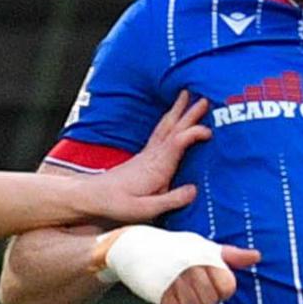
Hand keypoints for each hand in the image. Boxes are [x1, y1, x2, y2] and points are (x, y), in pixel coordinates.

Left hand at [78, 91, 209, 221]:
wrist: (93, 196)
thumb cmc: (117, 203)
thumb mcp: (145, 209)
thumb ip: (171, 200)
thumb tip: (194, 190)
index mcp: (157, 167)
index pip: (178, 142)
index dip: (194, 133)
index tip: (210, 131)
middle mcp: (153, 156)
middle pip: (173, 128)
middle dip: (189, 113)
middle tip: (204, 97)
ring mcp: (148, 154)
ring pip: (166, 126)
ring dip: (178, 110)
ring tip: (186, 94)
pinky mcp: (144, 156)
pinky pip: (160, 132)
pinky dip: (169, 120)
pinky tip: (172, 117)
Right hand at [158, 245, 262, 303]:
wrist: (134, 245)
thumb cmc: (174, 248)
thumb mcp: (202, 247)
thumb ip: (231, 255)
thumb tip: (257, 256)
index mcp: (205, 256)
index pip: (227, 287)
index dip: (221, 290)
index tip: (210, 283)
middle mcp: (191, 267)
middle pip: (211, 301)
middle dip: (203, 298)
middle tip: (191, 287)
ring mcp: (173, 280)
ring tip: (178, 291)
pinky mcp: (156, 292)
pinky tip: (168, 296)